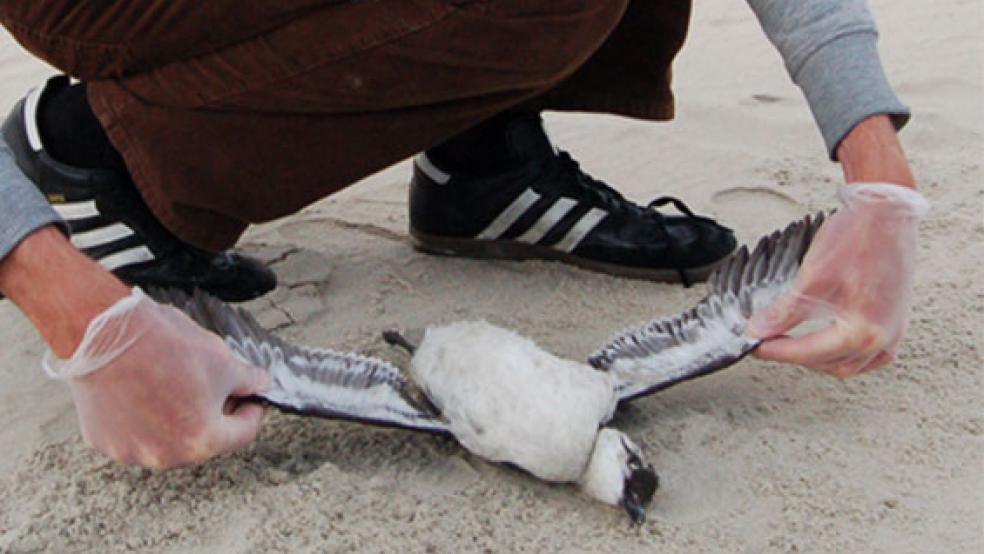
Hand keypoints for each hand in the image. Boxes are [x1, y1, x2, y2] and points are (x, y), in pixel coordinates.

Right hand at [0, 226, 268, 467]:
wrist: (105, 333)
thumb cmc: (165, 347)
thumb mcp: (223, 360)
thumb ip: (248, 380)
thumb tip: (261, 384)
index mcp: (203, 441)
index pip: (243, 433)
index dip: (252, 409)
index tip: (250, 397)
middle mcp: (166, 456)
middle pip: (204, 439)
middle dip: (213, 413)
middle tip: (213, 386)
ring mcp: (130, 451)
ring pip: (166, 439)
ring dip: (176, 418)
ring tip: (173, 383)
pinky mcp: (102, 440)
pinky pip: (132, 434)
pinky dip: (142, 418)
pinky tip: (142, 389)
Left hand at [746, 183, 928, 376]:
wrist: (887, 211)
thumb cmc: (856, 237)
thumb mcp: (811, 277)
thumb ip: (784, 311)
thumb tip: (759, 330)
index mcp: (861, 330)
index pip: (807, 353)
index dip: (775, 350)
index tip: (754, 344)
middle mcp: (882, 338)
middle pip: (828, 363)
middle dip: (795, 355)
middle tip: (768, 341)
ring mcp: (894, 331)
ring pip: (850, 364)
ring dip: (819, 358)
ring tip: (793, 343)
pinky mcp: (897, 320)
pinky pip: (871, 355)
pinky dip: (846, 354)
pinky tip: (830, 344)